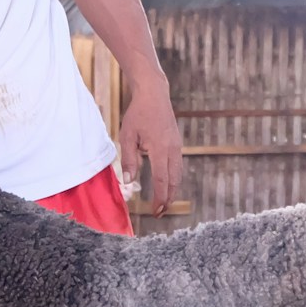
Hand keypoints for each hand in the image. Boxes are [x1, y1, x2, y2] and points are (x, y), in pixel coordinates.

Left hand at [119, 76, 182, 217]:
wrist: (154, 94)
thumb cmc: (138, 114)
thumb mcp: (128, 136)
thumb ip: (128, 160)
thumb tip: (128, 181)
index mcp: (159, 149)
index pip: (161, 180)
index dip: (159, 198)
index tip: (155, 210)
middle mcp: (172, 149)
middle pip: (173, 181)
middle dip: (167, 198)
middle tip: (159, 212)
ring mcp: (176, 146)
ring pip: (177, 174)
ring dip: (171, 190)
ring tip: (164, 202)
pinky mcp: (176, 144)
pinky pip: (177, 166)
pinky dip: (172, 178)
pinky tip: (166, 184)